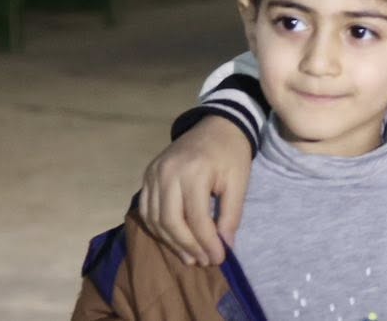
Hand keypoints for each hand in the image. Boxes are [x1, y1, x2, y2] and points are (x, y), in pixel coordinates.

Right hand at [139, 115, 250, 266]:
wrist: (217, 124)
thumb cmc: (231, 153)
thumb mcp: (240, 181)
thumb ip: (231, 214)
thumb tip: (225, 246)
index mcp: (194, 172)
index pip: (197, 218)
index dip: (207, 243)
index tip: (218, 258)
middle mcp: (168, 173)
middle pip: (171, 222)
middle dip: (187, 246)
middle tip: (203, 261)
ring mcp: (154, 173)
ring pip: (155, 219)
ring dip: (171, 242)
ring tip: (190, 256)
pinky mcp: (148, 175)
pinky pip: (147, 210)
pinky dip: (158, 228)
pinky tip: (174, 239)